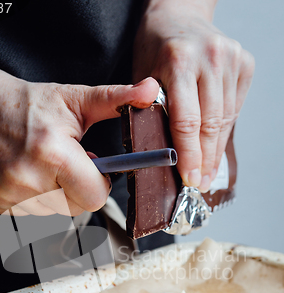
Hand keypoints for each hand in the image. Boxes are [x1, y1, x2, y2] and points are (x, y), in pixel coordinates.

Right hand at [0, 58, 158, 214]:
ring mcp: (7, 194)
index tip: (92, 167)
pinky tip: (25, 174)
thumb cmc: (28, 104)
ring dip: (54, 193)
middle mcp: (27, 178)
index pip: (95, 197)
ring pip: (52, 211)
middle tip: (64, 163)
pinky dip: (32, 197)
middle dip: (77, 189)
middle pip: (75, 208)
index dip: (99, 183)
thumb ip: (116, 100)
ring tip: (41, 165)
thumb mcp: (75, 99)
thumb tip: (152, 91)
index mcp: (52, 153)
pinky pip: (28, 213)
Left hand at [133, 0, 254, 191]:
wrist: (179, 14)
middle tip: (201, 183)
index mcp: (179, 61)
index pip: (187, 121)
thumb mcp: (141, 74)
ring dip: (216, 150)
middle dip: (205, 160)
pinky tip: (214, 146)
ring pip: (226, 120)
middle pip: (211, 125)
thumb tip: (158, 151)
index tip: (189, 178)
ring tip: (208, 172)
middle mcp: (211, 58)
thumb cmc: (155, 47)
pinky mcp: (244, 64)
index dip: (189, 155)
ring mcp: (231, 60)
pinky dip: (223, 131)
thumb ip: (146, 108)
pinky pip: (234, 109)